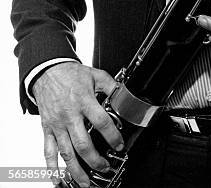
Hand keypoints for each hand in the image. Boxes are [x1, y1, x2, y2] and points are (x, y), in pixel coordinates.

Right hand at [32, 62, 122, 186]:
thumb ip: (111, 85)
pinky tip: (58, 180)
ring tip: (86, 183)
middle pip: (83, 143)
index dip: (112, 136)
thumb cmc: (71, 74)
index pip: (101, 122)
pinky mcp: (47, 129)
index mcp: (84, 101)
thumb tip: (125, 95)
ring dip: (77, 170)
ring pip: (66, 153)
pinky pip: (48, 152)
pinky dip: (52, 169)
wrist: (47, 71)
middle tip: (105, 167)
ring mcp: (57, 125)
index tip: (119, 145)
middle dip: (95, 160)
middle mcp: (70, 115)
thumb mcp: (95, 74)